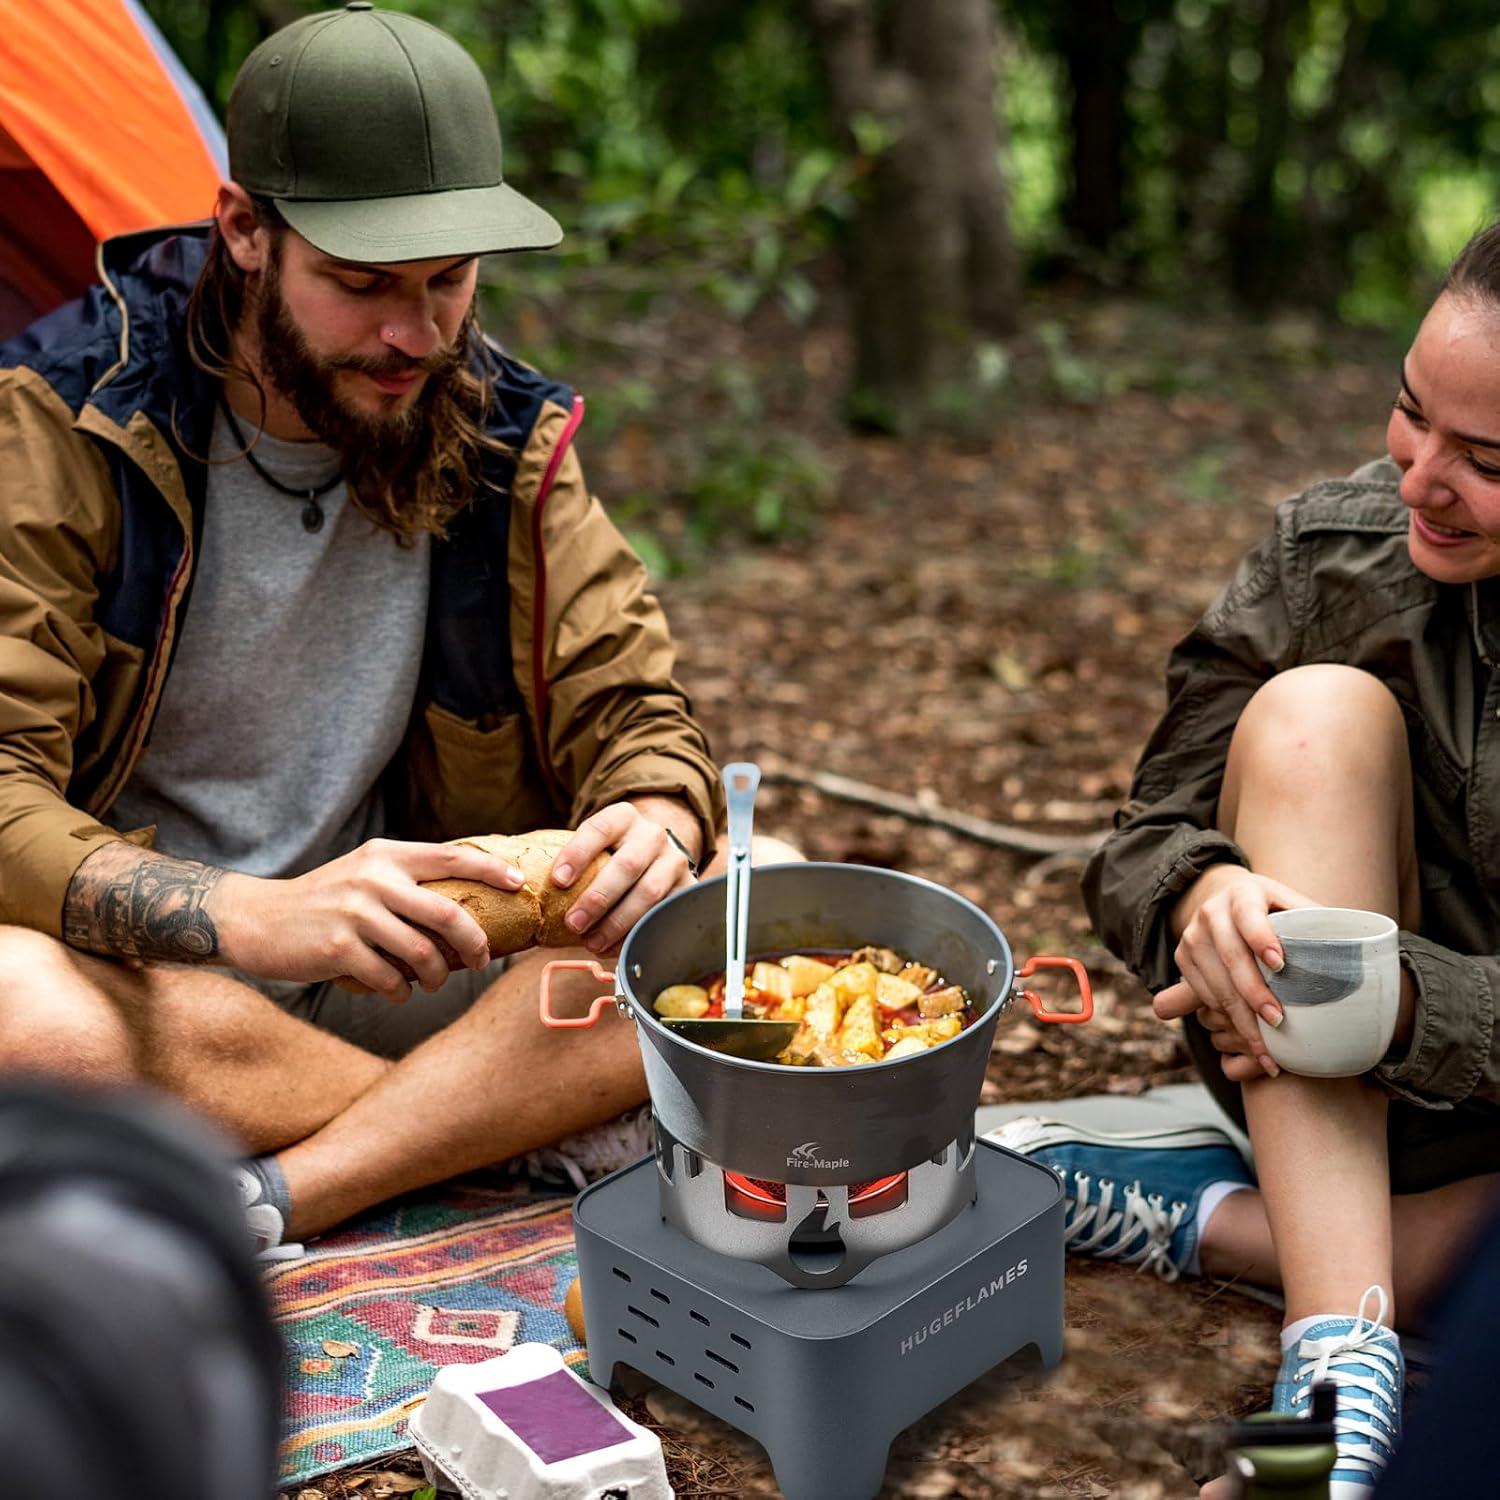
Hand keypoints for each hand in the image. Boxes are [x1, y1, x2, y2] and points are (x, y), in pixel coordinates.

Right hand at [211, 838, 525, 1001]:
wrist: (257, 919)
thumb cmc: (324, 900)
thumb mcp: (365, 873)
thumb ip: (408, 880)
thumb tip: (469, 904)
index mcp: (387, 855)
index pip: (452, 856)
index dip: (492, 870)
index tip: (519, 884)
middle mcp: (374, 878)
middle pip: (449, 913)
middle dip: (475, 943)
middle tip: (482, 960)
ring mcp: (355, 913)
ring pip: (423, 953)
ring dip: (437, 976)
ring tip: (435, 983)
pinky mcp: (338, 948)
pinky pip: (390, 979)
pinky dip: (400, 991)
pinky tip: (398, 991)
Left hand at [550, 798, 698, 954]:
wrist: (659, 853)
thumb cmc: (613, 854)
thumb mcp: (597, 845)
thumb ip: (571, 860)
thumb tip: (523, 885)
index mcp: (623, 817)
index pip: (599, 828)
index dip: (577, 853)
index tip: (557, 881)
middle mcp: (652, 835)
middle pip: (627, 865)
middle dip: (597, 898)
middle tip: (573, 923)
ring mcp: (674, 860)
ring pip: (649, 892)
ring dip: (617, 922)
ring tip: (592, 942)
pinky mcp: (686, 887)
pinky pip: (662, 914)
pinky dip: (636, 933)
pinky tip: (615, 946)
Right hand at [1160, 865, 1317, 1077]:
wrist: (1223, 898)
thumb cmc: (1272, 909)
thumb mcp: (1292, 904)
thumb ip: (1317, 922)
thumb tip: (1358, 949)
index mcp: (1243, 894)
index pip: (1249, 916)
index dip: (1262, 938)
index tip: (1281, 964)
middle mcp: (1211, 912)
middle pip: (1231, 956)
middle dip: (1254, 993)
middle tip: (1278, 1022)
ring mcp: (1193, 936)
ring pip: (1214, 982)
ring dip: (1240, 1018)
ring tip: (1265, 1048)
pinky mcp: (1182, 957)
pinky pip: (1203, 994)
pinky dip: (1225, 1019)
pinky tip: (1248, 1039)